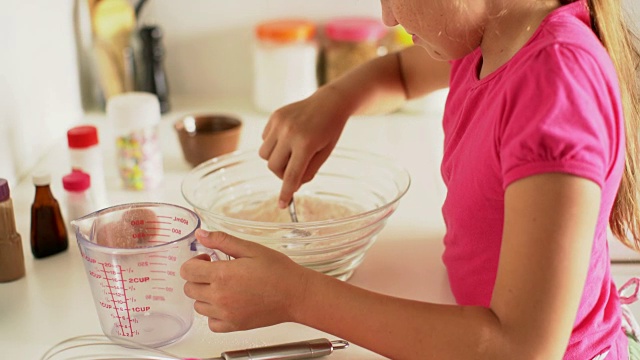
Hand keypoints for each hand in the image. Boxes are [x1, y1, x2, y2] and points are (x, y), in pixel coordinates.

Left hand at [180, 229, 311, 331]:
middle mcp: (220, 296)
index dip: (194, 262)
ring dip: (205, 295)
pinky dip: (214, 314)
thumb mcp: (250, 248)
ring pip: (198, 306)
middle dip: (198, 277)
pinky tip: (227, 303)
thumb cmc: (278, 271)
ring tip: (224, 287)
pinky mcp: (233, 326)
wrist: (296, 295)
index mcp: (222, 274)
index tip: (207, 259)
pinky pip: (211, 323)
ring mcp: (225, 314)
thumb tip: (201, 234)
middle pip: (189, 288)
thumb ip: (222, 240)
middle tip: (217, 271)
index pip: (187, 271)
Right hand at [259, 88, 350, 207]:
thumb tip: (291, 185)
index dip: (285, 193)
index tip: (282, 205)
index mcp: (306, 144)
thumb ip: (308, 172)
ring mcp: (280, 123)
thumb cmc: (330, 130)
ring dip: (275, 159)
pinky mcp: (274, 116)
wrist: (329, 102)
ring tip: (290, 152)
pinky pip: (265, 139)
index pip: (291, 175)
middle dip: (281, 173)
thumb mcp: (324, 154)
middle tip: (294, 169)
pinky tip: (288, 138)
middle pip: (273, 167)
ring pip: (264, 154)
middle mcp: (290, 133)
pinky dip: (273, 144)